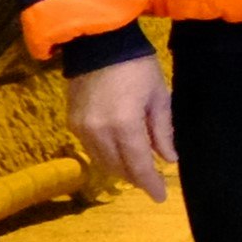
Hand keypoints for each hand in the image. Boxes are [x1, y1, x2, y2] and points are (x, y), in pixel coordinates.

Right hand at [66, 55, 174, 202]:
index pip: (138, 164)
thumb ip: (162, 130)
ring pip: (102, 161)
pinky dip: (107, 157)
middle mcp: (98, 132)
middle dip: (136, 177)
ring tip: (139, 171)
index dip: (150, 183)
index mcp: (123, 125)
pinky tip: (119, 155)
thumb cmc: (137, 66)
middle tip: (153, 183)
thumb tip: (169, 158)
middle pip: (118, 167)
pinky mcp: (72, 122)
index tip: (160, 197)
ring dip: (120, 169)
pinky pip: (91, 149)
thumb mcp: (158, 95)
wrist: (97, 44)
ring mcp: (82, 128)